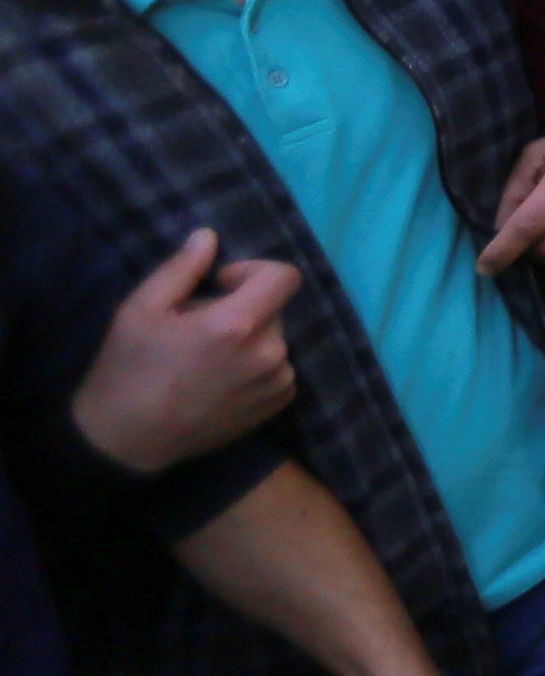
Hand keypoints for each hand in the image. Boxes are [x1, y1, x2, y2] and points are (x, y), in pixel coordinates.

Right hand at [72, 230, 300, 471]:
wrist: (128, 439)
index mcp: (237, 325)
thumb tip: (209, 237)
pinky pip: (278, 366)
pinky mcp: (279, 403)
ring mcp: (277, 382)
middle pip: (273, 308)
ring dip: (249, 338)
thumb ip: (181, 268)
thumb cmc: (129, 369)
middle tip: (197, 328)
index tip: (221, 284)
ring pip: (274, 338)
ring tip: (204, 359)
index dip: (253, 271)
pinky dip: (256, 364)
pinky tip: (218, 380)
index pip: (285, 277)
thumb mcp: (141, 309)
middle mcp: (269, 354)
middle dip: (242, 307)